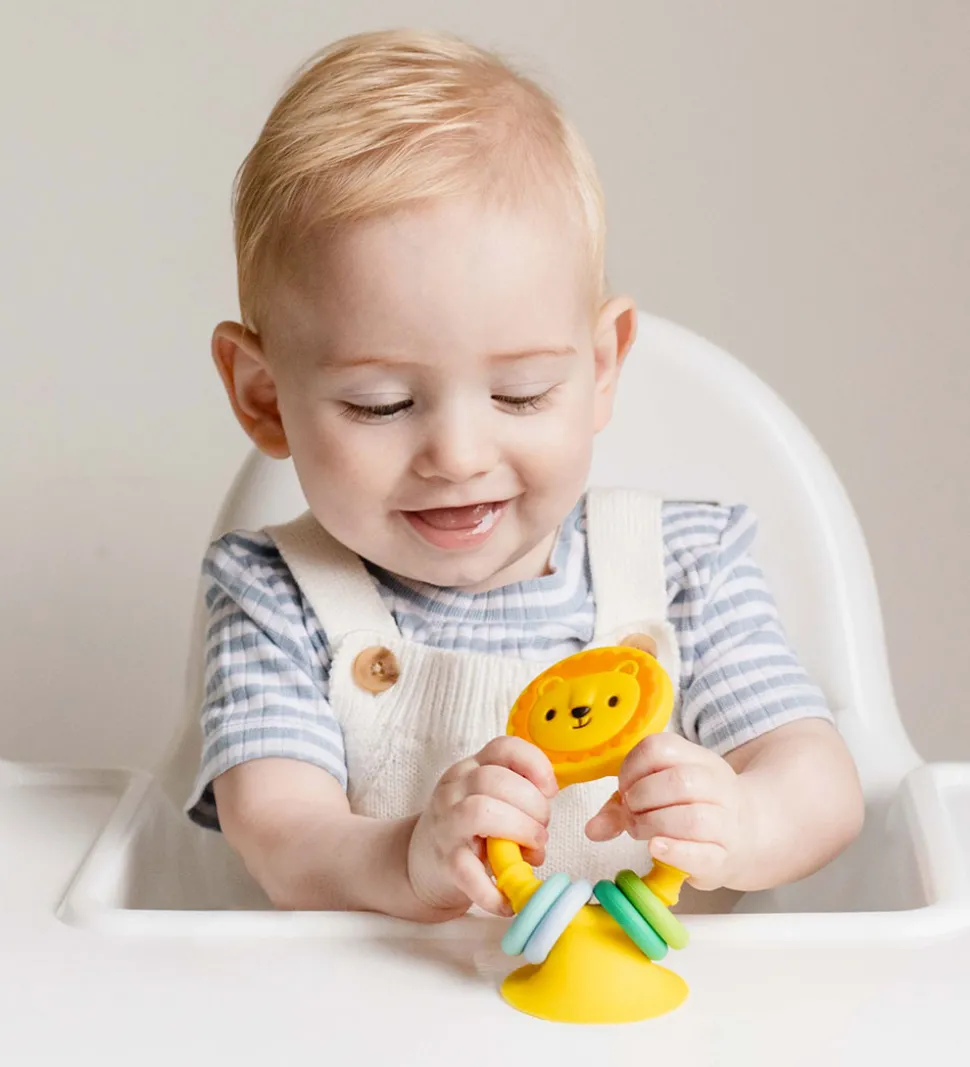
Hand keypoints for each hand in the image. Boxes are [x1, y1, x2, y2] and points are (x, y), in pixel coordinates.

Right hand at [408, 737, 557, 915]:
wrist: (419, 862)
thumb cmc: (468, 829)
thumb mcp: (489, 800)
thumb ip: (519, 801)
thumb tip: (544, 824)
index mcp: (470, 769)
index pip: (502, 748)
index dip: (534, 763)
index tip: (550, 789)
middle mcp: (454, 790)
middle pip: (495, 779)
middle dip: (532, 804)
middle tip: (542, 828)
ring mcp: (446, 825)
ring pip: (480, 811)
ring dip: (519, 829)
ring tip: (534, 849)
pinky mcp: (444, 863)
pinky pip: (470, 873)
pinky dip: (495, 890)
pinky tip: (509, 899)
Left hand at [585, 734, 752, 890]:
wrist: (748, 835)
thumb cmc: (695, 809)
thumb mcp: (662, 794)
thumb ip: (623, 805)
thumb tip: (592, 829)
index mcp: (699, 759)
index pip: (661, 748)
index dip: (632, 768)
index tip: (623, 788)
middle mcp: (718, 786)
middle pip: (678, 782)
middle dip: (641, 797)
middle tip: (629, 813)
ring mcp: (727, 822)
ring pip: (692, 817)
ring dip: (653, 824)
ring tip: (639, 830)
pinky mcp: (725, 857)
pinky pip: (702, 853)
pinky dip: (673, 850)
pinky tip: (655, 848)